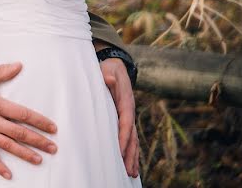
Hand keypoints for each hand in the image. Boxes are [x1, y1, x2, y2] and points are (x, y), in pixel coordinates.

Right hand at [0, 62, 56, 180]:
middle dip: (38, 140)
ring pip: (8, 145)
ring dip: (25, 153)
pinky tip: (9, 174)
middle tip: (52, 147)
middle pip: (19, 132)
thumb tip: (18, 66)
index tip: (52, 127)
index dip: (39, 121)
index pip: (23, 114)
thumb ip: (2, 72)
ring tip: (39, 159)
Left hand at [100, 57, 139, 177]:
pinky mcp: (125, 119)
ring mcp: (129, 117)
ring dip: (132, 157)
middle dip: (130, 154)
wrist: (116, 66)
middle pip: (132, 136)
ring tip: (131, 173)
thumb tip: (108, 77)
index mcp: (126, 102)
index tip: (120, 150)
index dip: (123, 136)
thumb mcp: (108, 69)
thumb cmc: (109, 69)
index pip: (125, 122)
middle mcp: (130, 112)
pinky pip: (130, 138)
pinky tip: (130, 163)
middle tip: (128, 171)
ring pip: (133, 140)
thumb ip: (108, 75)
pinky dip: (131, 151)